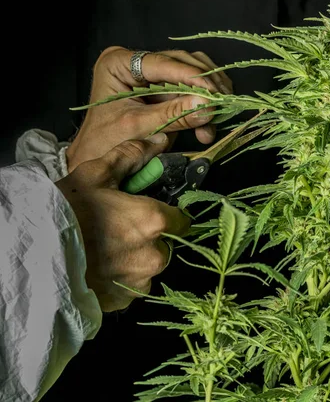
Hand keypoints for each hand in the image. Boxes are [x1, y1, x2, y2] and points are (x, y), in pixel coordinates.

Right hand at [56, 133, 190, 311]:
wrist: (33, 257)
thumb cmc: (66, 212)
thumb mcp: (96, 174)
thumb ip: (132, 156)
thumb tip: (160, 141)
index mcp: (154, 221)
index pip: (183, 220)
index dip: (169, 214)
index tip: (151, 212)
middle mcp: (154, 255)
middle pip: (166, 243)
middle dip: (149, 237)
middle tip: (120, 229)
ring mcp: (140, 281)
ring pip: (149, 266)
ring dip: (136, 258)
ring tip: (106, 249)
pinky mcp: (124, 300)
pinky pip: (133, 286)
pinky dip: (122, 278)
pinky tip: (100, 266)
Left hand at [66, 46, 232, 171]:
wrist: (95, 159)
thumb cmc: (105, 143)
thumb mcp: (139, 128)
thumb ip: (174, 115)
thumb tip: (208, 105)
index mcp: (119, 63)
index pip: (163, 62)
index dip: (192, 76)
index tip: (214, 92)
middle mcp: (137, 62)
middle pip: (182, 64)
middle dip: (204, 87)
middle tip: (221, 106)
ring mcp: (153, 75)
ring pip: (193, 75)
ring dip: (208, 98)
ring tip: (217, 119)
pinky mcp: (165, 90)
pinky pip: (192, 93)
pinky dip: (203, 109)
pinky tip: (208, 127)